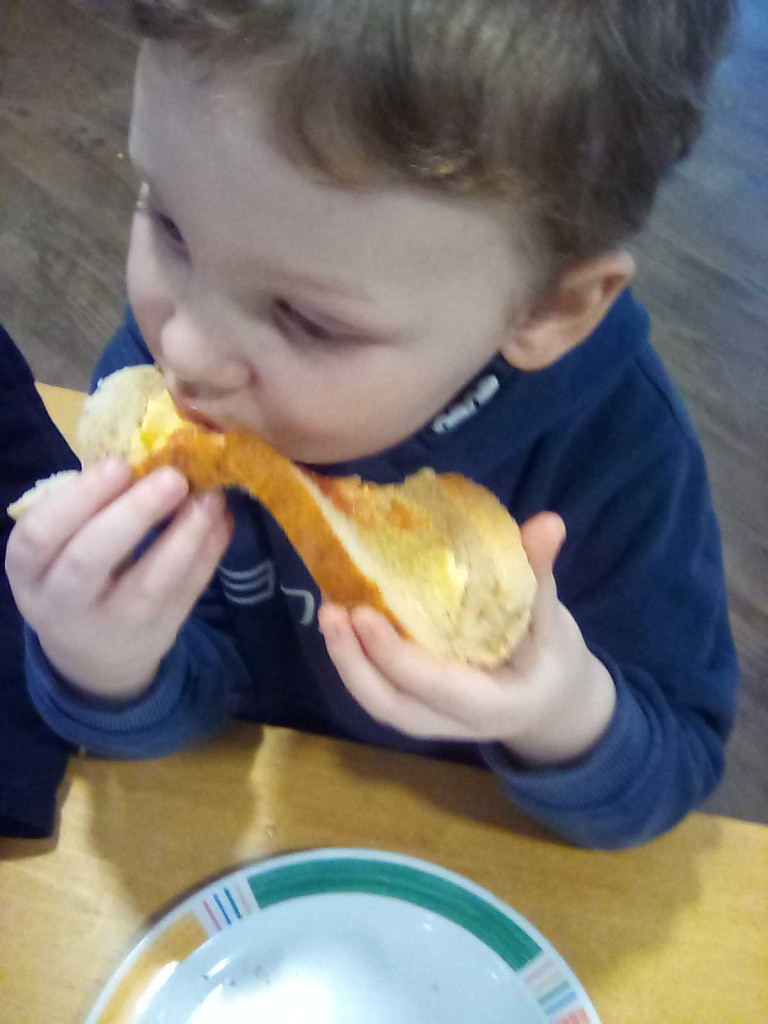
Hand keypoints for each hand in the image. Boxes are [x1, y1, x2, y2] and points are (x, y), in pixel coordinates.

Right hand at [6, 459, 231, 700]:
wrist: (94, 655)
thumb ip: (88, 509)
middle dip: (134, 512)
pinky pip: (188, 591)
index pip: (38, 536)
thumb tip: (145, 452)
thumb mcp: (60, 549)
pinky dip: (209, 552)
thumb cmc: (74, 577)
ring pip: (150, 582)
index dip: (78, 499)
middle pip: (91, 559)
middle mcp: (63, 602)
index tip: (119, 464)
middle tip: (173, 476)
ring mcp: (114, 623)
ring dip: (185, 534)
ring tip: (209, 495)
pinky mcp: (160, 631)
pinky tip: (220, 518)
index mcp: (29, 571)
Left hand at [318, 513, 615, 764]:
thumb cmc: (552, 658)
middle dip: (355, 662)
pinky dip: (356, 659)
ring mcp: (432, 721)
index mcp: (492, 704)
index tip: (365, 612)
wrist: (552, 701)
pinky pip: (380, 690)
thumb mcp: (553, 620)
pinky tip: (342, 620)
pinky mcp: (417, 707)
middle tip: (332, 610)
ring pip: (378, 703)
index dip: (396, 654)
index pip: (436, 686)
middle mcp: (454, 723)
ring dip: (347, 660)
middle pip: (391, 706)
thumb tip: (548, 522)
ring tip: (329, 612)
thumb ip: (541, 575)